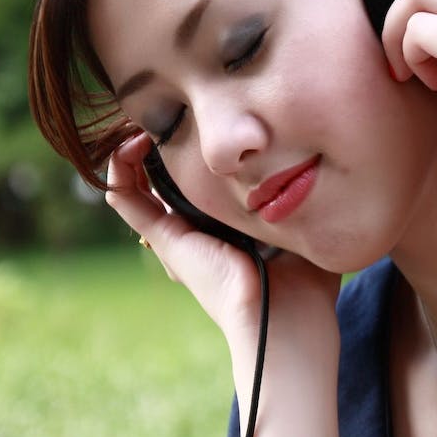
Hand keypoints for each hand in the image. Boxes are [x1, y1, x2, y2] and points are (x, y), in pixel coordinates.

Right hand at [106, 131, 341, 360]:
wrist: (289, 323)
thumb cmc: (308, 285)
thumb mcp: (307, 226)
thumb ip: (307, 200)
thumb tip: (316, 169)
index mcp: (227, 230)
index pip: (202, 187)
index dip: (197, 156)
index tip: (204, 122)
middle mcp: (198, 232)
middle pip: (166, 182)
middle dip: (162, 145)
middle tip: (168, 113)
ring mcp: (178, 238)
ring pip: (136, 187)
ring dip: (133, 151)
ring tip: (142, 121)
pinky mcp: (168, 241)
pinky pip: (127, 200)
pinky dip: (119, 171)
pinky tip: (129, 142)